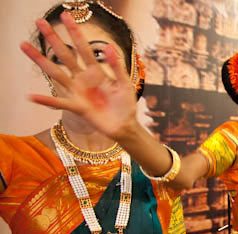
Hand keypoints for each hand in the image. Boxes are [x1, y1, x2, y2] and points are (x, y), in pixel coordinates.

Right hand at [20, 13, 137, 139]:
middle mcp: (83, 79)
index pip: (84, 48)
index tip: (66, 16)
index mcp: (96, 72)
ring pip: (56, 73)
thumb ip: (116, 66)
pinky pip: (60, 103)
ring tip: (25, 47)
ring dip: (40, 60)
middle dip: (53, 39)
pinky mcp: (78, 107)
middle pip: (65, 55)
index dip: (75, 33)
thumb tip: (108, 46)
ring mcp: (78, 92)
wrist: (125, 126)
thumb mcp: (125, 83)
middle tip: (40, 22)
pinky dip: (46, 100)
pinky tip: (32, 96)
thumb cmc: (126, 104)